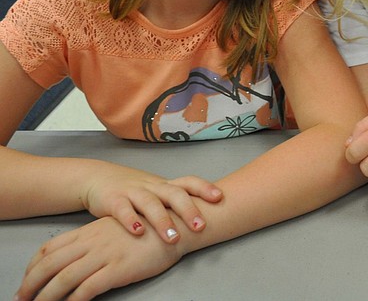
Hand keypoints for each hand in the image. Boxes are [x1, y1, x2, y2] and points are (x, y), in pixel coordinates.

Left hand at [15, 216, 182, 300]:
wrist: (177, 225)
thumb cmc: (151, 228)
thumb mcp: (118, 228)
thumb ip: (96, 239)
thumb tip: (79, 255)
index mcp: (90, 231)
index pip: (50, 247)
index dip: (33, 265)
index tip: (26, 279)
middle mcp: (92, 242)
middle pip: (50, 264)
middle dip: (30, 284)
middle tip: (21, 299)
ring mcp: (104, 255)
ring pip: (63, 278)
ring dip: (46, 296)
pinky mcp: (118, 269)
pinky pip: (87, 288)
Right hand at [83, 164, 222, 243]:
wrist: (97, 178)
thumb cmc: (134, 190)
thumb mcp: (157, 193)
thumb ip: (175, 204)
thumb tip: (207, 218)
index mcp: (165, 185)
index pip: (189, 182)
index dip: (204, 188)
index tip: (219, 197)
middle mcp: (152, 187)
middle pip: (174, 194)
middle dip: (189, 210)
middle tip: (201, 226)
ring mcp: (133, 192)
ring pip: (150, 203)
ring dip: (162, 221)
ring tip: (172, 238)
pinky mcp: (114, 200)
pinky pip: (122, 209)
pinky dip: (130, 220)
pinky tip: (138, 232)